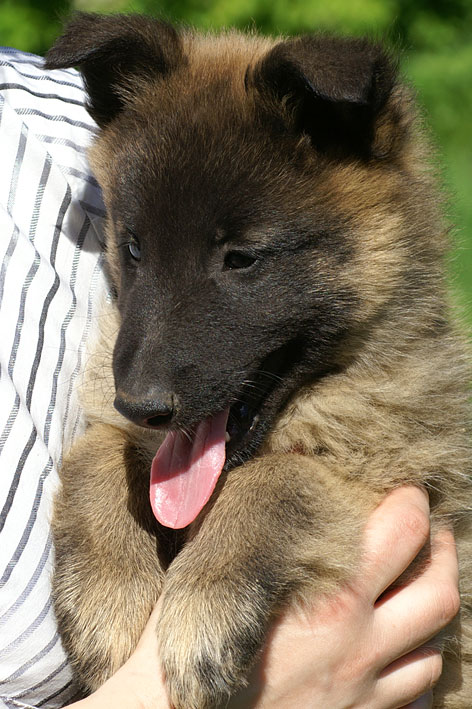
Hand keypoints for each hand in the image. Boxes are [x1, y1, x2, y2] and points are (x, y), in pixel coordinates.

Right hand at [229, 486, 458, 707]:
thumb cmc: (193, 638)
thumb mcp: (215, 566)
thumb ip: (251, 519)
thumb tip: (277, 463)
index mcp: (332, 598)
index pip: (403, 533)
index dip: (415, 505)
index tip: (410, 494)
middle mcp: (359, 646)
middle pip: (438, 593)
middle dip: (444, 555)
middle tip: (435, 536)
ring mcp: (362, 691)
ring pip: (433, 652)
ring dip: (428, 619)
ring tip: (417, 596)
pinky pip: (412, 699)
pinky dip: (412, 672)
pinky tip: (397, 657)